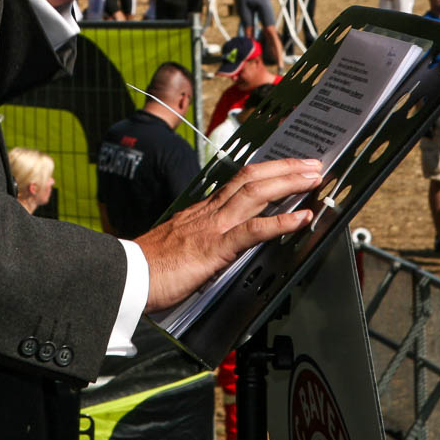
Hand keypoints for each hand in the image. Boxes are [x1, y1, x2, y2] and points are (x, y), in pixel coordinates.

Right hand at [137, 159, 323, 310]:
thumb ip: (199, 239)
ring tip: (313, 178)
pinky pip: (253, 231)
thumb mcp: (178, 244)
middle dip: (285, 168)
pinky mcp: (215, 248)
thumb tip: (215, 244)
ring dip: (289, 183)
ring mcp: (213, 227)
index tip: (288, 166)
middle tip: (312, 163)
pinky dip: (282, 222)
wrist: (125, 276)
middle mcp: (209, 212)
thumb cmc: (147, 268)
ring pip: (255, 194)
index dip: (266, 170)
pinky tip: (301, 218)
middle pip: (252, 178)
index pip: (239, 181)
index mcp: (201, 211)